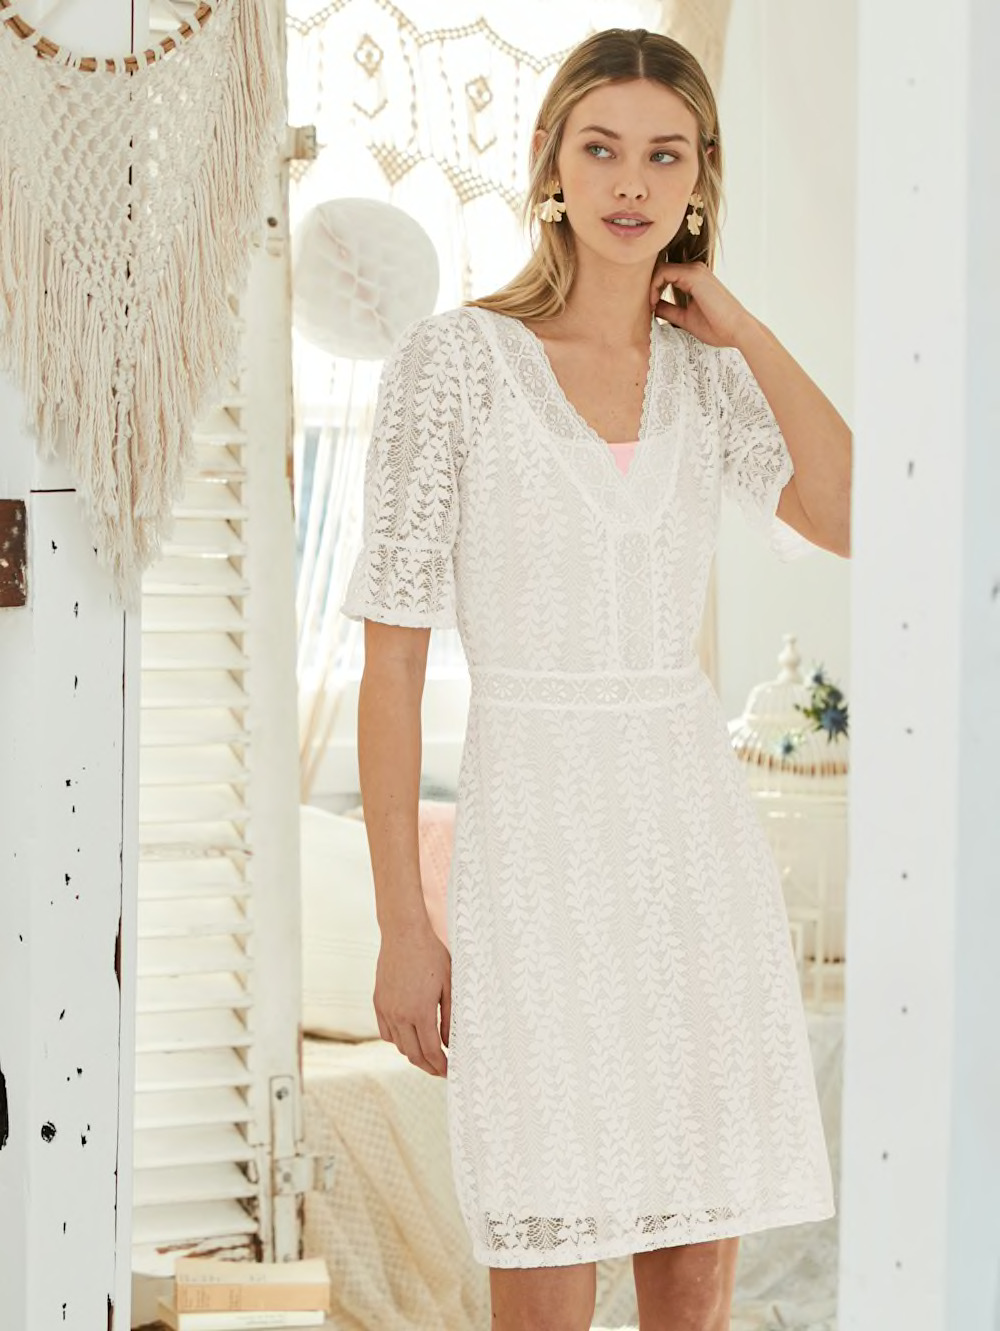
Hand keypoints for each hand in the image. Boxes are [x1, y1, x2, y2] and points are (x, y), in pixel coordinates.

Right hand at [374, 920, 451, 1076]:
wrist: (404, 934)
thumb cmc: (431, 955)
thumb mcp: (449, 985)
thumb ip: (449, 1017)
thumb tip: (450, 1042)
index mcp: (420, 1012)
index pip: (431, 1051)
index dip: (441, 1065)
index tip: (450, 1072)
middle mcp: (400, 1015)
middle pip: (413, 1054)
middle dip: (428, 1066)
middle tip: (440, 1070)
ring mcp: (386, 1009)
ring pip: (398, 1045)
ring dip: (413, 1055)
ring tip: (427, 1055)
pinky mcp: (378, 1002)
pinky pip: (385, 1032)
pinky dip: (397, 1041)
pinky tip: (408, 1038)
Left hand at [649, 260, 752, 347]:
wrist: (736, 330)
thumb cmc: (716, 327)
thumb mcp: (685, 318)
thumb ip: (669, 310)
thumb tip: (651, 308)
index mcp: (694, 279)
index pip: (665, 275)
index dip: (652, 289)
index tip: (648, 309)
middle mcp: (694, 270)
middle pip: (660, 269)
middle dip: (647, 286)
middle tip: (643, 306)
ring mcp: (695, 270)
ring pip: (660, 268)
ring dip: (649, 287)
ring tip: (648, 306)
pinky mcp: (693, 275)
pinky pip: (664, 272)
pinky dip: (654, 286)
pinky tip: (652, 302)